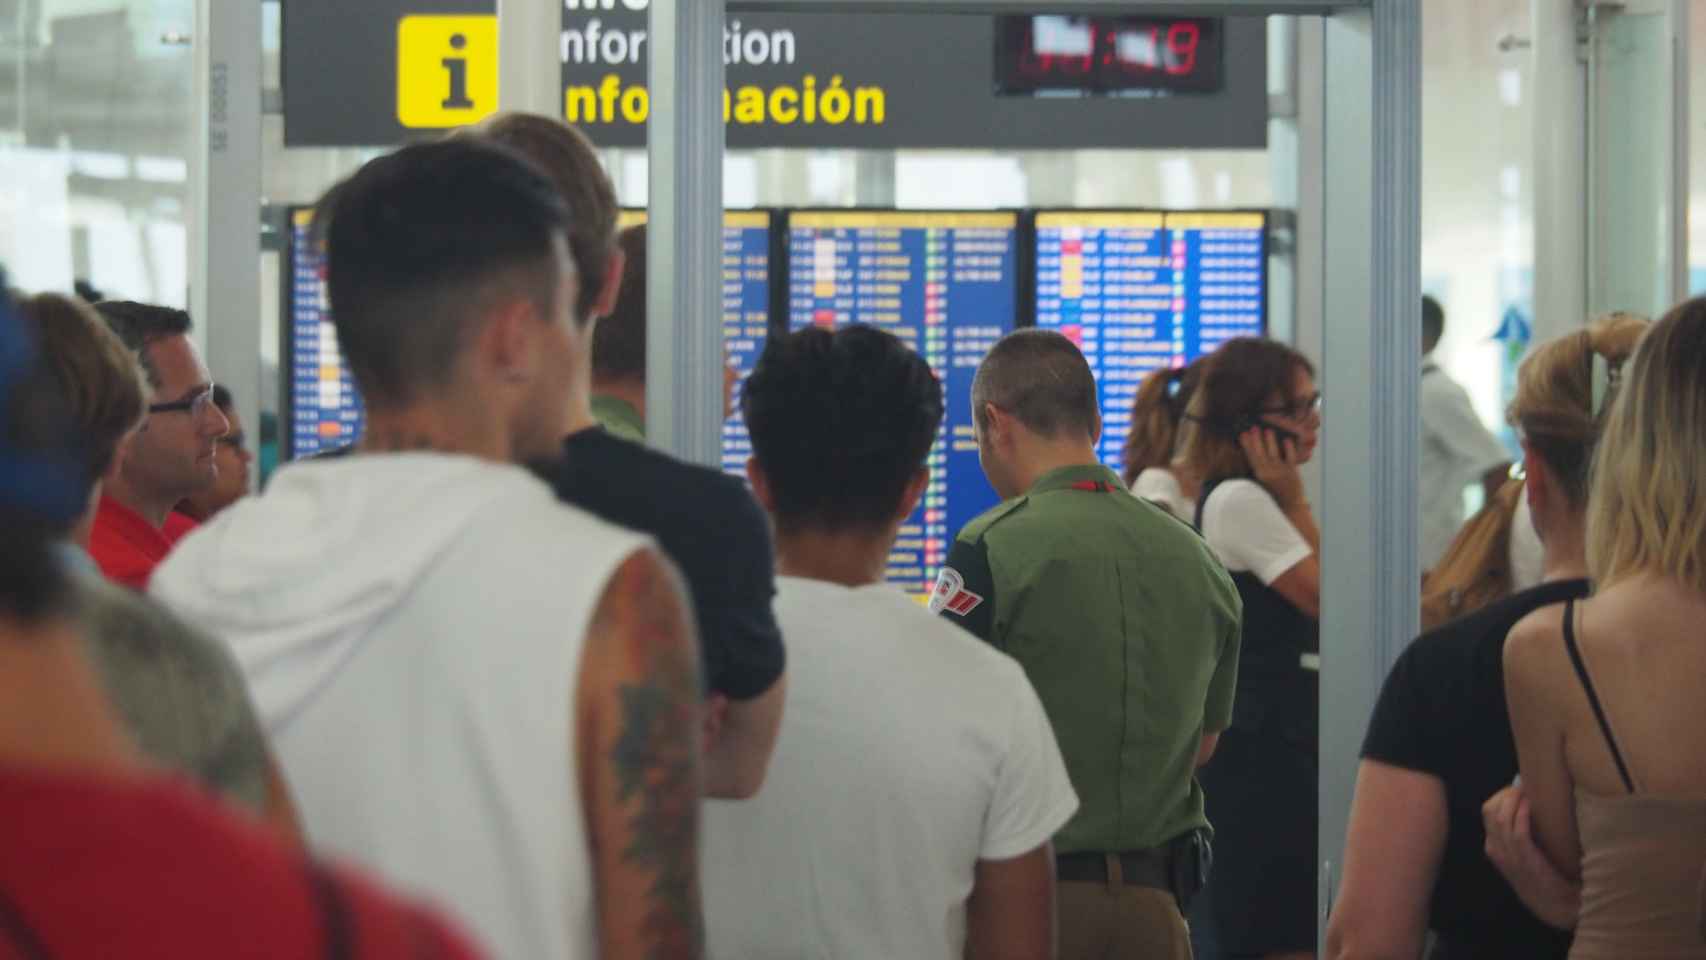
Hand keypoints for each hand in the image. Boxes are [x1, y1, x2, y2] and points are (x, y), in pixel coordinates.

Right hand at [1240, 426, 1305, 508]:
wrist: (1290, 505)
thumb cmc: (1274, 494)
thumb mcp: (1262, 482)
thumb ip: (1260, 469)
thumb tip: (1256, 453)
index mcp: (1260, 475)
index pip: (1251, 456)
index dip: (1247, 445)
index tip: (1242, 434)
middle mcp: (1269, 473)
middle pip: (1261, 453)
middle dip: (1256, 440)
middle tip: (1253, 428)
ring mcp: (1281, 472)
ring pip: (1274, 454)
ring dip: (1270, 441)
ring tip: (1268, 430)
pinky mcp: (1292, 472)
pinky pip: (1290, 458)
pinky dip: (1289, 449)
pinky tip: (1287, 440)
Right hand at [1483, 782, 1579, 929]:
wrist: (1554, 904)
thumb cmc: (1543, 876)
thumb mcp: (1522, 855)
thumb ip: (1520, 835)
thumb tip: (1530, 804)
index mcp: (1493, 846)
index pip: (1488, 810)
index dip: (1503, 795)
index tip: (1520, 788)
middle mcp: (1495, 849)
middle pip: (1490, 810)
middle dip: (1507, 794)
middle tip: (1525, 787)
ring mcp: (1508, 855)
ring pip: (1501, 817)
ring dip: (1515, 800)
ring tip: (1528, 791)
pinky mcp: (1525, 859)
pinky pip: (1518, 831)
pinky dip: (1522, 814)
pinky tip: (1531, 805)